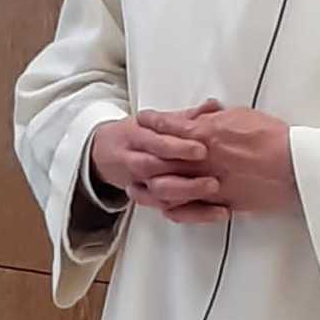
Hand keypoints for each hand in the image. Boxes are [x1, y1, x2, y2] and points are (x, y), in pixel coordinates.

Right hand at [90, 105, 226, 221]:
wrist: (105, 152)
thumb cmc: (135, 135)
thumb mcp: (155, 121)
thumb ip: (185, 117)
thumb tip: (213, 105)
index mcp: (137, 136)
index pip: (156, 142)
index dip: (178, 147)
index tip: (202, 150)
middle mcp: (135, 160)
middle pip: (155, 170)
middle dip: (184, 175)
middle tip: (212, 179)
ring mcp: (139, 183)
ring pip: (159, 195)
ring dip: (189, 196)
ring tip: (214, 193)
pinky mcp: (149, 200)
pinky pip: (167, 211)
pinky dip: (191, 213)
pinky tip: (213, 211)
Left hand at [136, 106, 297, 214]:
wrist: (293, 165)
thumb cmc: (273, 137)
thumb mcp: (243, 116)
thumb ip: (218, 118)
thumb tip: (208, 113)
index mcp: (206, 132)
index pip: (169, 125)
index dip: (153, 122)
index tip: (143, 119)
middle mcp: (202, 159)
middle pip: (160, 157)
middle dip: (144, 154)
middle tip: (133, 152)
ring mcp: (209, 182)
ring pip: (168, 186)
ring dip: (151, 185)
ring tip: (139, 184)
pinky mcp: (220, 202)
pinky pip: (188, 209)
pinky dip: (173, 208)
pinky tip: (164, 207)